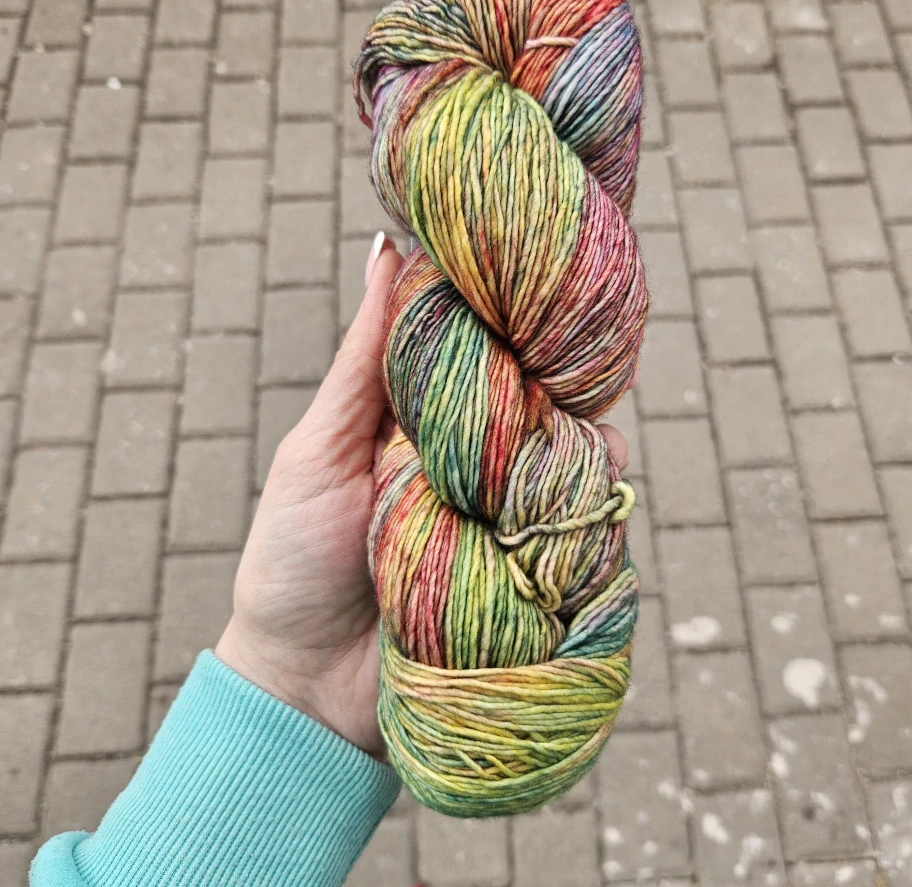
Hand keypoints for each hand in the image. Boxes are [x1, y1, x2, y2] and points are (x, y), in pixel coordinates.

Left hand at [217, 232, 632, 757]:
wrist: (305, 687)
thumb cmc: (294, 559)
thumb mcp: (318, 449)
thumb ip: (362, 360)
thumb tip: (386, 249)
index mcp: (425, 421)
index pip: (488, 354)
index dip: (519, 316)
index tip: (549, 273)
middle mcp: (474, 463)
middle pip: (543, 405)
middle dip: (569, 382)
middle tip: (591, 358)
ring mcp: (504, 517)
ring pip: (574, 464)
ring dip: (585, 449)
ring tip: (582, 446)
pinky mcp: (527, 572)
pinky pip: (580, 533)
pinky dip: (590, 514)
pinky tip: (584, 503)